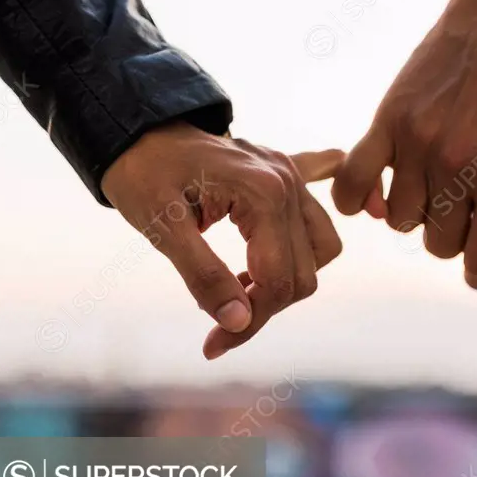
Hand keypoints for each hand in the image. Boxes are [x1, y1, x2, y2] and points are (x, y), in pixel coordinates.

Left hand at [101, 122, 343, 357]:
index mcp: (264, 195)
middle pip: (303, 274)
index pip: (277, 282)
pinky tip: (339, 224)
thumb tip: (237, 322)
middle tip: (217, 324)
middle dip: (263, 308)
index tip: (212, 345)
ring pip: (321, 249)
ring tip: (243, 286)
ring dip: (288, 279)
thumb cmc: (143, 175)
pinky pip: (320, 202)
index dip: (248, 324)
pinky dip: (319, 225)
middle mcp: (288, 184)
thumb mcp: (161, 228)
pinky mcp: (286, 175)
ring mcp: (291, 176)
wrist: (137, 131)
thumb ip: (203, 275)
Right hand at [332, 0, 476, 287]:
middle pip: (437, 244)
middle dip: (454, 233)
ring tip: (435, 182)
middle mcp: (457, 166)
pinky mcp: (387, 120)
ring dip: (417, 210)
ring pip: (398, 219)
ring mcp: (417, 143)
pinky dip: (354, 199)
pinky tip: (375, 193)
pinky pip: (351, 183)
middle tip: (468, 200)